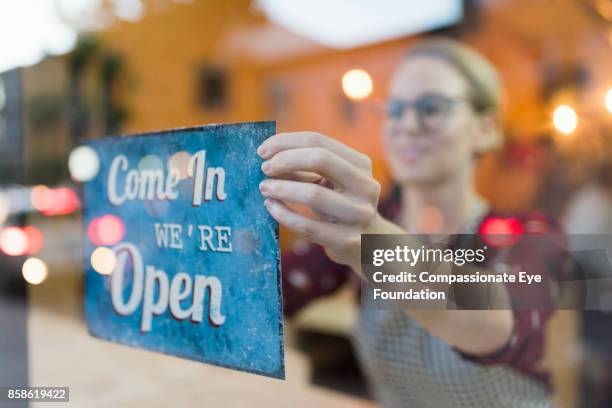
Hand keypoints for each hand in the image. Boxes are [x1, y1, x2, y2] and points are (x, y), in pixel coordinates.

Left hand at [258, 132, 381, 268]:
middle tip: (264, 168)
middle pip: (321, 159)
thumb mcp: (329, 183)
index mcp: (361, 164)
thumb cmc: (339, 205)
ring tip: (264, 188)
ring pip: (314, 194)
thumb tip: (268, 156)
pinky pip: (308, 226)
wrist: (367, 244)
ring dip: (282, 188)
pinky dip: (284, 215)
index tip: (263, 150)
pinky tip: (271, 207)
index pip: (320, 141)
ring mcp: (360, 214)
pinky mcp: (348, 240)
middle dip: (286, 160)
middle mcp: (366, 186)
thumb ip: (303, 168)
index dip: (287, 142)